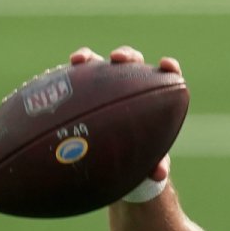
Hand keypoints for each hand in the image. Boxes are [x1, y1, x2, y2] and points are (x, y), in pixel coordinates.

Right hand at [69, 45, 178, 183]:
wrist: (110, 165)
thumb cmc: (136, 161)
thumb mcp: (146, 166)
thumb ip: (155, 167)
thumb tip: (159, 174)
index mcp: (153, 99)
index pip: (165, 77)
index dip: (169, 68)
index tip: (168, 65)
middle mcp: (129, 86)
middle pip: (132, 62)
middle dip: (127, 56)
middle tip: (119, 60)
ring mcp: (104, 86)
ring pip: (100, 64)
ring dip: (91, 57)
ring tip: (82, 61)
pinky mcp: (82, 91)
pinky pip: (74, 79)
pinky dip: (69, 73)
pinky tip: (61, 74)